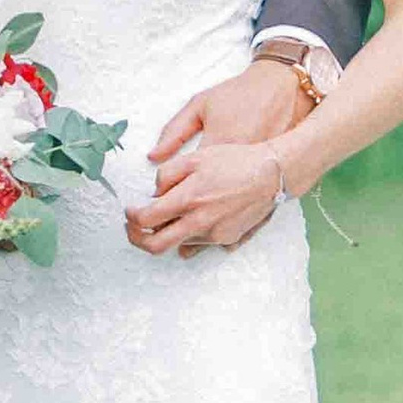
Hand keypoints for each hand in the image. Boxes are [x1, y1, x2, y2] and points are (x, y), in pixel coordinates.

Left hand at [124, 137, 285, 257]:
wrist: (272, 174)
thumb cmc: (236, 161)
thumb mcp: (196, 157)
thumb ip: (167, 174)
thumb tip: (154, 193)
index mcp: (188, 199)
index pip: (146, 219)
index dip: (131, 217)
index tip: (130, 211)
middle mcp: (199, 222)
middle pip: (156, 245)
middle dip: (138, 239)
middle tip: (134, 228)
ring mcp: (214, 234)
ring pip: (179, 244)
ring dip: (168, 233)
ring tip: (170, 217)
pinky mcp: (227, 239)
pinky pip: (201, 243)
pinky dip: (190, 235)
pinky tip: (194, 219)